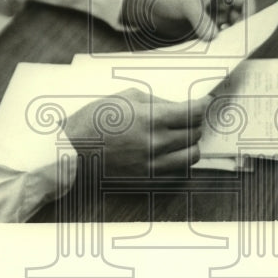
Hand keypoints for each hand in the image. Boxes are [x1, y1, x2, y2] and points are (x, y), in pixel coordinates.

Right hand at [65, 89, 206, 175]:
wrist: (72, 152)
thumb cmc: (94, 120)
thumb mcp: (125, 98)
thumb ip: (157, 102)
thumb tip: (178, 107)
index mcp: (151, 119)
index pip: (193, 113)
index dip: (203, 105)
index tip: (204, 102)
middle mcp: (156, 144)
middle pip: (195, 134)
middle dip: (195, 122)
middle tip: (188, 116)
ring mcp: (153, 165)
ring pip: (192, 156)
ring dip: (190, 144)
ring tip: (179, 136)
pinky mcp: (148, 180)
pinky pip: (178, 173)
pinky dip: (180, 162)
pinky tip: (170, 153)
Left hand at [123, 0, 253, 43]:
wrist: (145, 3)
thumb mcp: (186, 4)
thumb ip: (201, 20)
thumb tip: (214, 38)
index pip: (246, 2)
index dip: (249, 16)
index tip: (241, 32)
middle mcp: (218, 4)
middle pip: (239, 19)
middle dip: (238, 31)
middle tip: (232, 46)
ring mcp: (209, 17)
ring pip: (227, 30)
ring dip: (226, 40)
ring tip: (220, 50)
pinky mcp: (200, 29)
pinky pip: (213, 38)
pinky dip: (214, 45)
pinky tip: (209, 52)